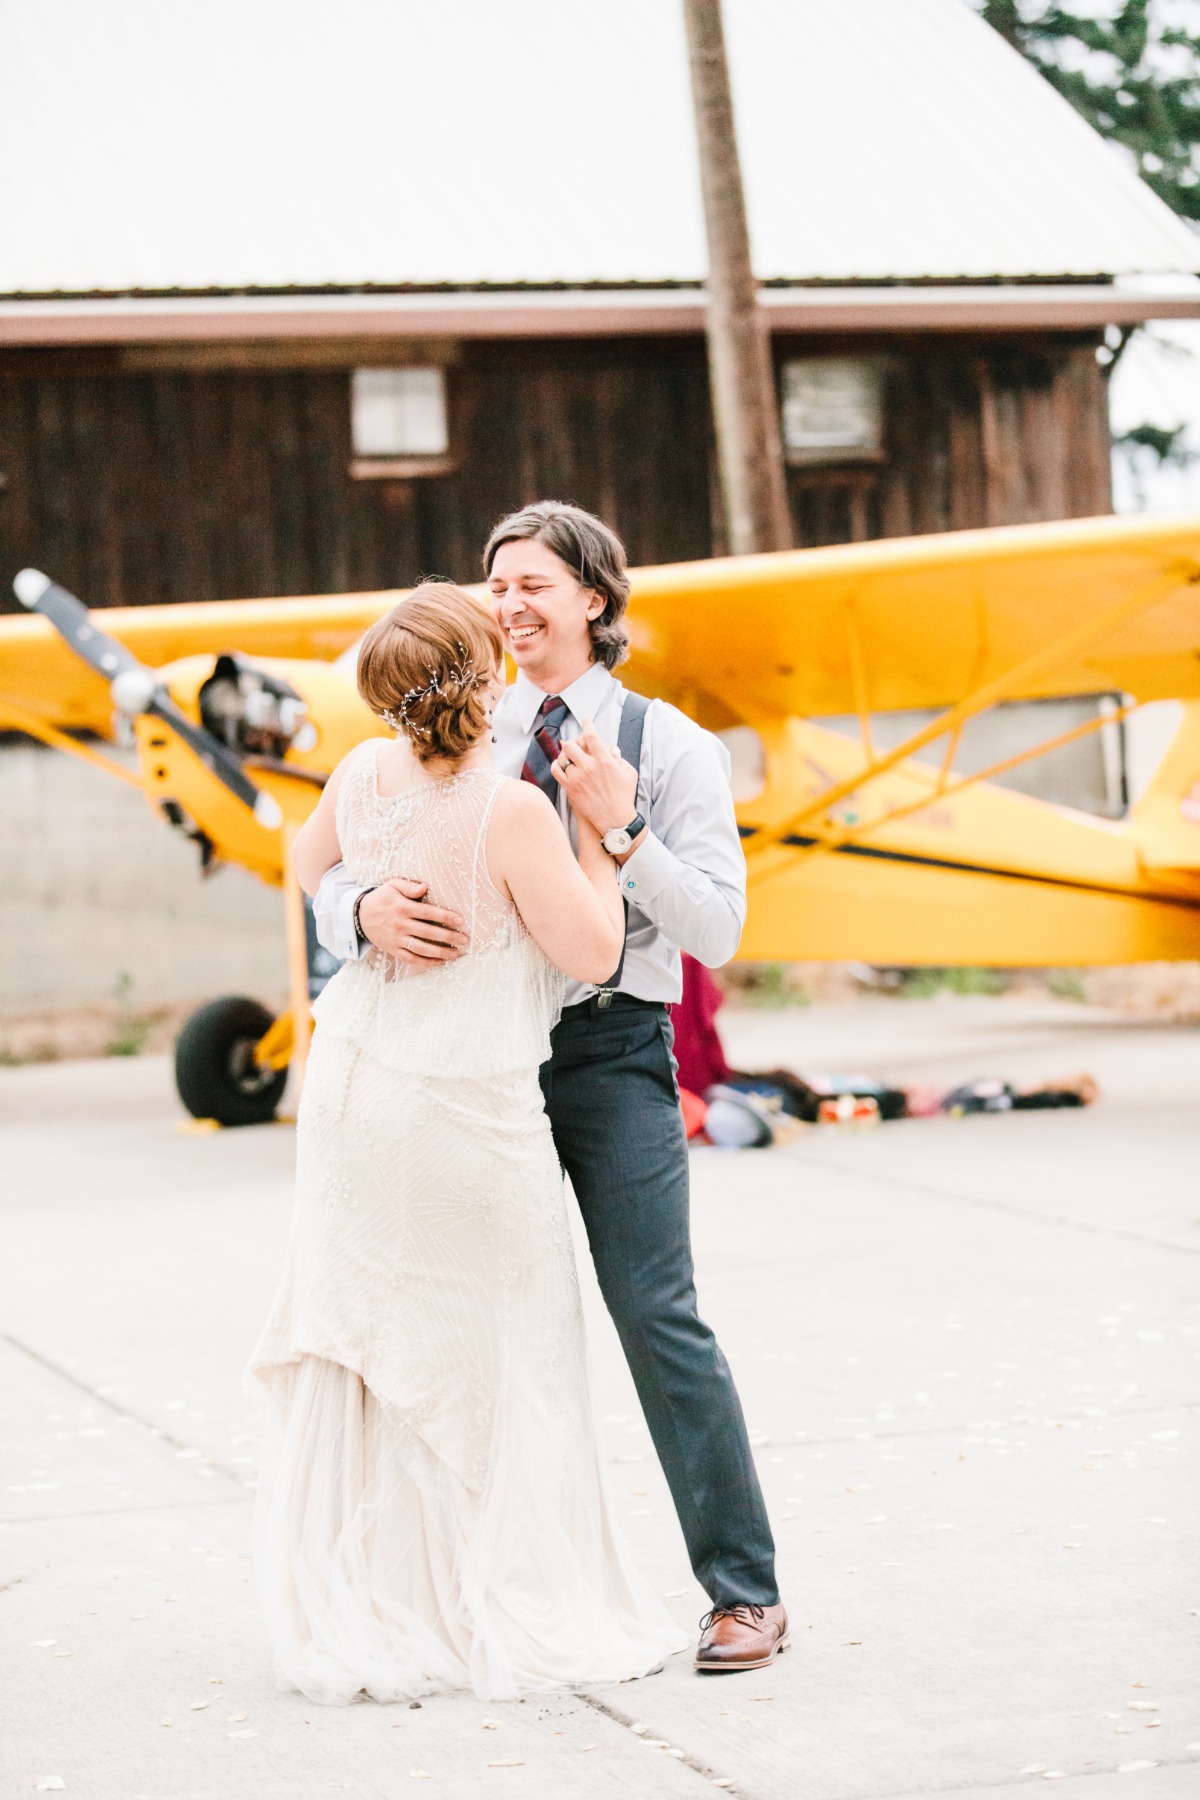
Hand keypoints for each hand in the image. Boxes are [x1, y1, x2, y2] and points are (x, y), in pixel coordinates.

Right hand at [358, 878, 468, 966]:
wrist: (360, 916)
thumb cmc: (382, 898)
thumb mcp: (392, 886)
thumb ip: (409, 886)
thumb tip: (425, 887)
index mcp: (403, 908)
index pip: (429, 913)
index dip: (446, 917)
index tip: (461, 921)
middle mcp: (401, 925)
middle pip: (429, 932)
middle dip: (449, 937)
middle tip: (465, 940)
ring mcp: (397, 939)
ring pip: (422, 948)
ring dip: (441, 952)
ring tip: (457, 953)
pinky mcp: (394, 950)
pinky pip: (411, 959)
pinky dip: (426, 962)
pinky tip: (440, 962)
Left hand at [551, 718, 637, 839]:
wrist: (615, 819)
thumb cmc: (625, 796)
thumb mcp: (629, 773)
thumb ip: (619, 758)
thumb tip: (610, 749)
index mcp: (604, 760)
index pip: (591, 735)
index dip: (587, 724)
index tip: (586, 720)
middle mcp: (589, 767)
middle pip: (571, 744)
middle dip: (573, 741)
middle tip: (576, 743)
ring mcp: (577, 778)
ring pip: (563, 757)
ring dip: (566, 754)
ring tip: (569, 755)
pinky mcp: (570, 788)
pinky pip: (556, 771)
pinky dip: (557, 765)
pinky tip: (561, 765)